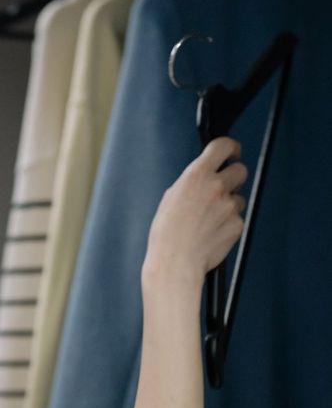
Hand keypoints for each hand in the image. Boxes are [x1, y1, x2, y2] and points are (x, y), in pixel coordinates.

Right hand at [143, 136, 247, 286]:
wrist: (176, 262)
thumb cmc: (166, 234)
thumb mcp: (170, 199)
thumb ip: (190, 184)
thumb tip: (202, 180)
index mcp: (196, 175)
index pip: (223, 146)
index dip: (230, 147)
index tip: (232, 152)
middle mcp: (216, 186)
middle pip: (240, 170)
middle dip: (233, 176)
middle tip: (223, 187)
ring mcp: (229, 206)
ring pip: (238, 198)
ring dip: (228, 205)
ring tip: (208, 221)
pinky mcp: (237, 225)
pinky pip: (237, 219)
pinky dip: (227, 225)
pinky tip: (211, 234)